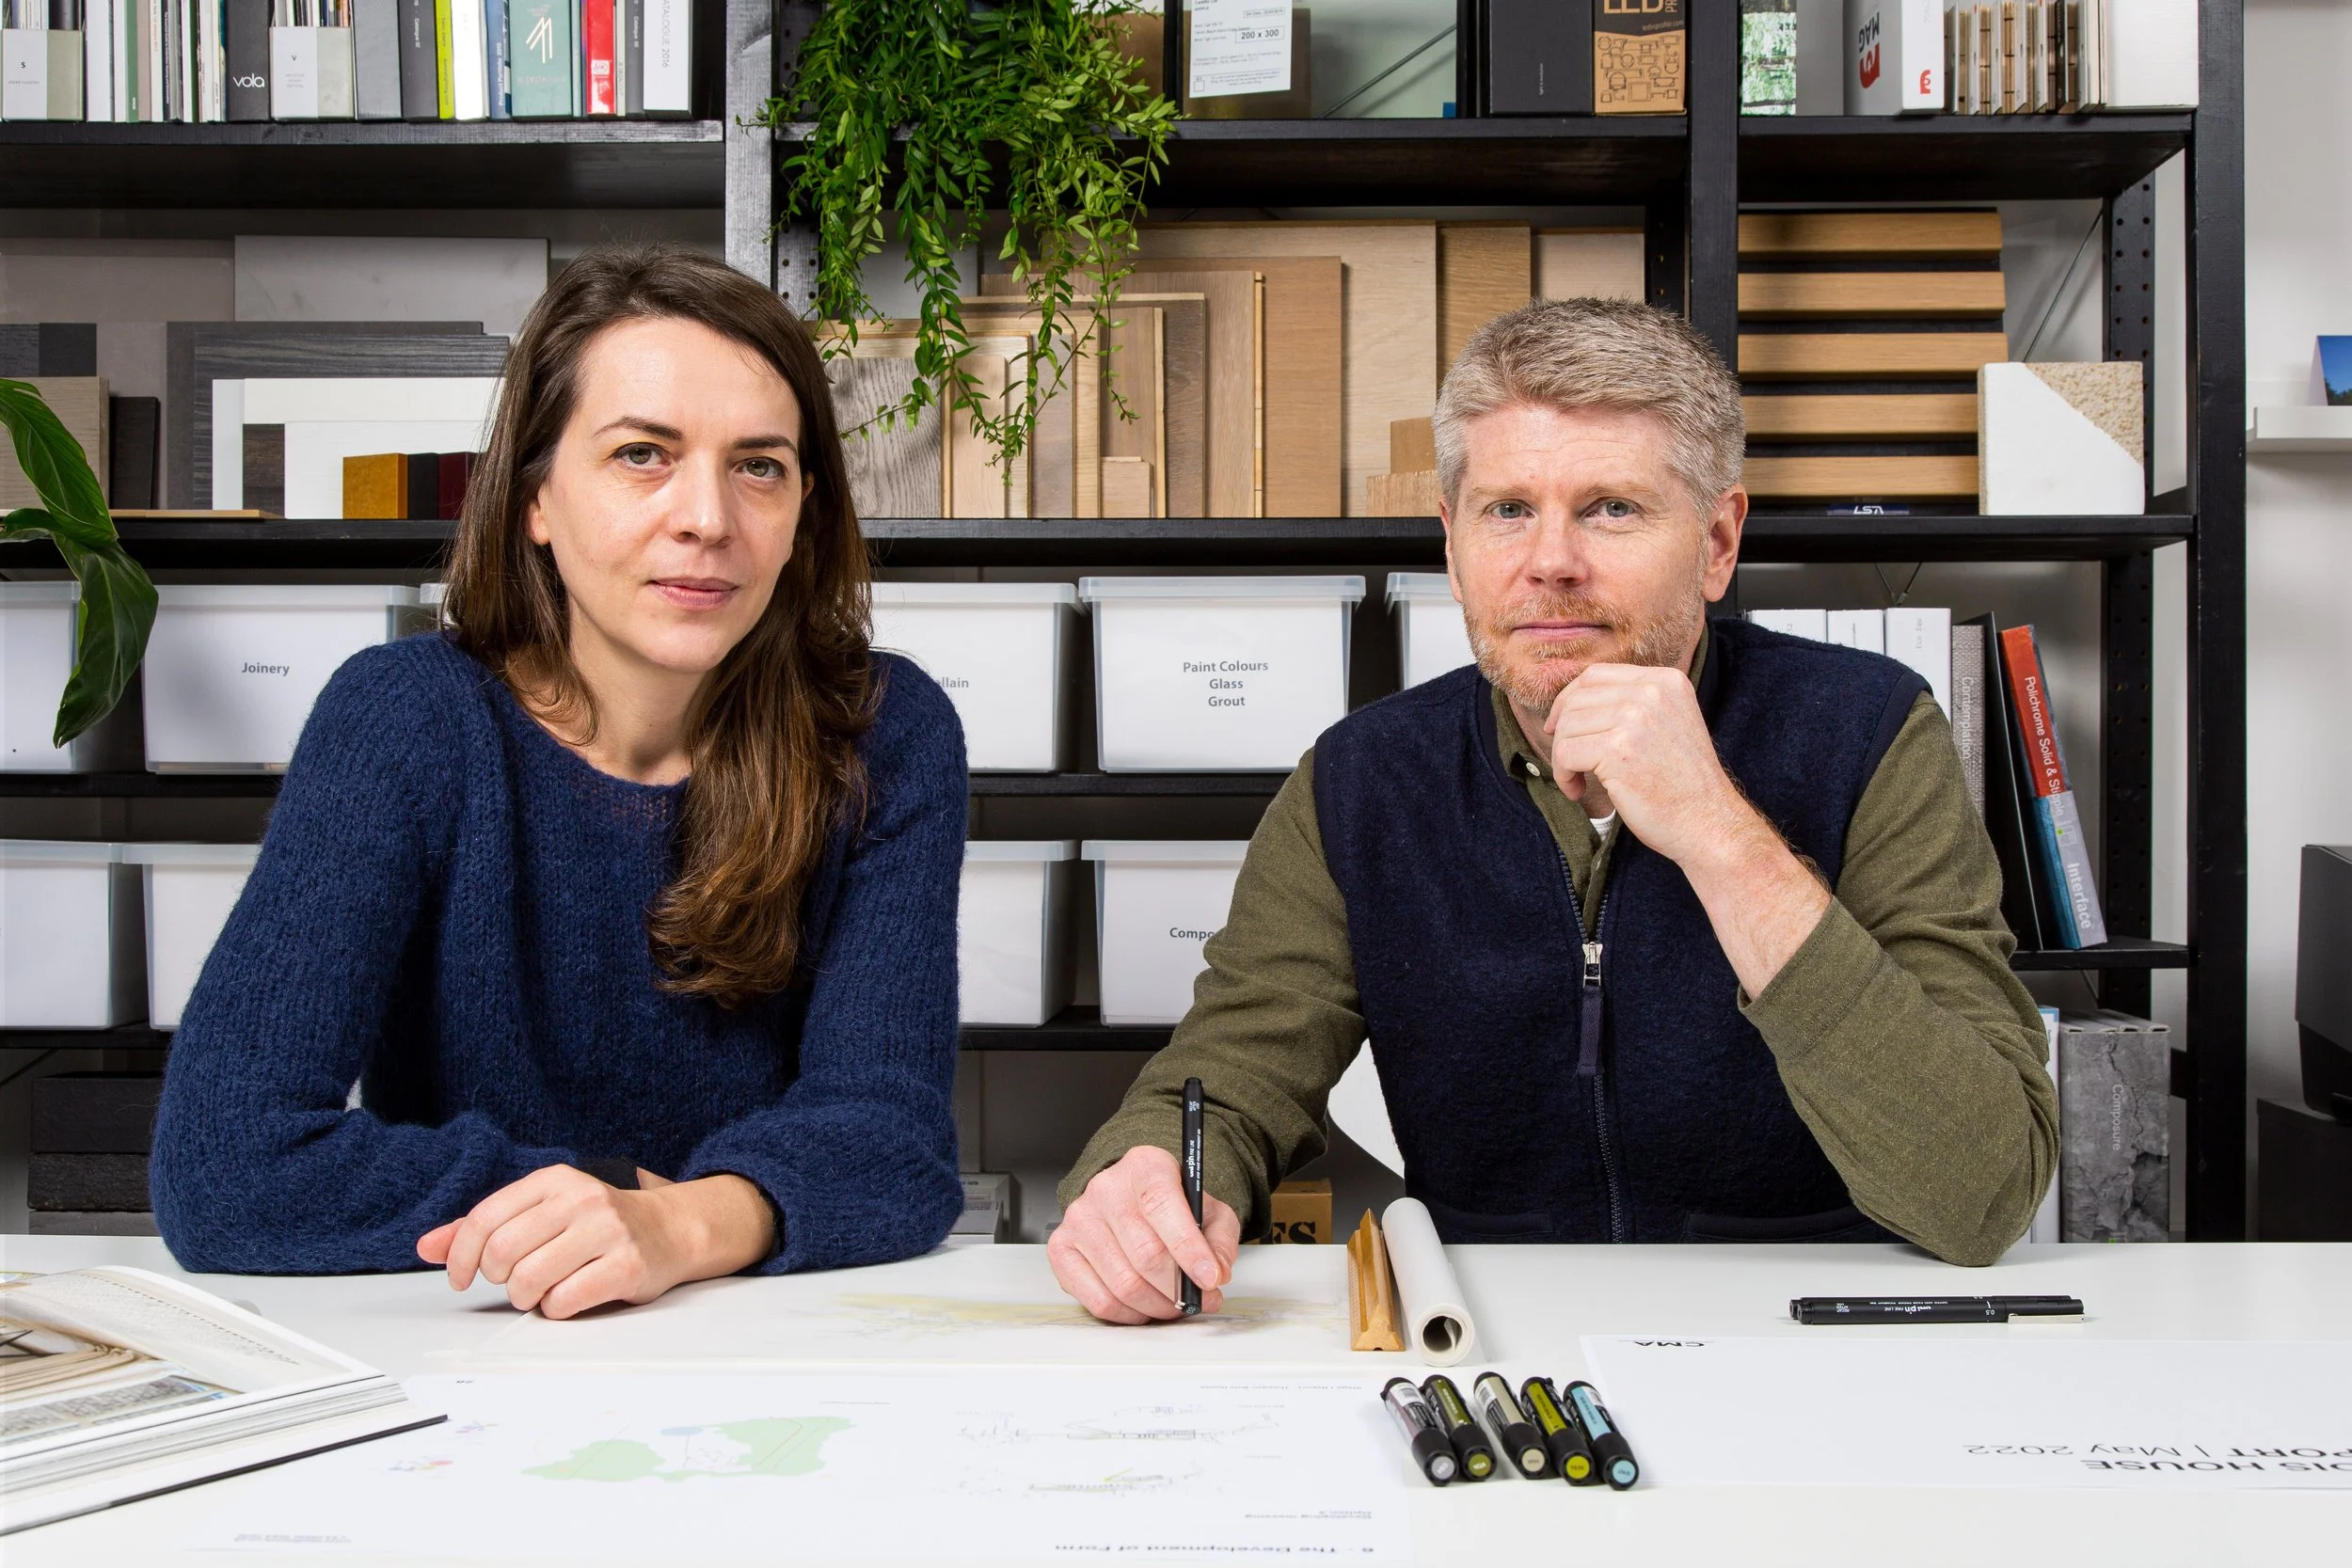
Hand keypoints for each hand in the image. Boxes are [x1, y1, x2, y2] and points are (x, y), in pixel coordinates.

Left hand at [416, 1166, 773, 1318]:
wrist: (671, 1229)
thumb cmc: (599, 1224)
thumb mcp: (543, 1212)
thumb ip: (485, 1227)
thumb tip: (426, 1246)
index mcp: (555, 1180)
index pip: (486, 1218)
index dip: (461, 1256)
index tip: (461, 1276)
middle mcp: (581, 1199)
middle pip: (503, 1252)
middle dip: (499, 1279)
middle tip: (514, 1282)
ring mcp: (607, 1230)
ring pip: (529, 1280)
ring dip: (526, 1298)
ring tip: (541, 1292)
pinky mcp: (627, 1264)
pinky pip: (564, 1301)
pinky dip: (557, 1309)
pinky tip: (571, 1296)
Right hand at [1048, 1146, 1240, 1324]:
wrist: (1130, 1201)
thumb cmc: (1170, 1209)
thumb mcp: (1209, 1211)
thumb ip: (1218, 1240)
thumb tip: (1215, 1273)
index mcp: (1145, 1166)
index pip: (1161, 1205)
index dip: (1188, 1248)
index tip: (1209, 1278)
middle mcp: (1105, 1188)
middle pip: (1144, 1253)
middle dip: (1178, 1288)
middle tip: (1197, 1300)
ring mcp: (1079, 1219)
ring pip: (1124, 1283)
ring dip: (1157, 1306)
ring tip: (1174, 1304)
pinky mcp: (1061, 1250)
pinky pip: (1098, 1300)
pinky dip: (1129, 1314)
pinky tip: (1144, 1306)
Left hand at [1542, 662, 1760, 866]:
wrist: (1707, 822)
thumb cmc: (1682, 783)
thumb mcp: (1669, 723)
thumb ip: (1633, 704)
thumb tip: (1574, 700)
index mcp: (1666, 681)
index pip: (1597, 675)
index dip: (1569, 699)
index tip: (1559, 725)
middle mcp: (1652, 692)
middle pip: (1577, 699)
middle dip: (1562, 732)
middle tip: (1568, 761)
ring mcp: (1635, 718)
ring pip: (1567, 726)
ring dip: (1562, 757)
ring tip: (1577, 780)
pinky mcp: (1618, 749)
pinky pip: (1565, 754)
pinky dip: (1564, 775)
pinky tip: (1578, 790)